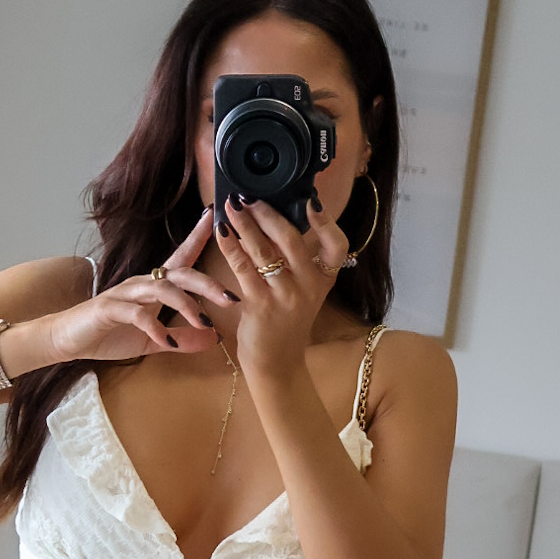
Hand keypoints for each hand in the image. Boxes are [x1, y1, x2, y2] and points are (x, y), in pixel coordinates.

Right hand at [49, 209, 226, 363]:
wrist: (68, 338)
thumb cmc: (109, 333)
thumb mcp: (152, 341)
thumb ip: (181, 339)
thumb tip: (213, 339)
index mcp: (154, 286)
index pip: (181, 257)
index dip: (198, 237)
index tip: (217, 220)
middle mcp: (142, 283)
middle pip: (181, 273)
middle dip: (208, 284)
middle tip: (232, 299)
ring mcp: (126, 294)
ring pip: (161, 289)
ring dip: (185, 305)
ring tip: (202, 322)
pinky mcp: (110, 309)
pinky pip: (138, 314)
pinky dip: (156, 327)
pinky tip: (167, 340)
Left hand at [215, 197, 349, 379]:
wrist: (277, 362)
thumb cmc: (286, 322)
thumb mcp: (303, 291)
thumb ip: (296, 260)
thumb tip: (274, 220)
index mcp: (323, 279)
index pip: (337, 246)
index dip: (326, 222)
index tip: (311, 201)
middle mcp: (309, 287)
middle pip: (291, 241)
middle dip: (267, 214)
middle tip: (249, 196)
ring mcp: (285, 297)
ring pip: (264, 252)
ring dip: (245, 225)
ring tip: (231, 206)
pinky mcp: (261, 306)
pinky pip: (243, 269)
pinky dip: (231, 247)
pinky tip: (221, 232)